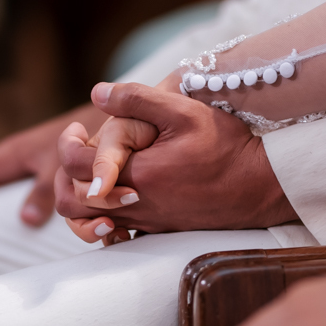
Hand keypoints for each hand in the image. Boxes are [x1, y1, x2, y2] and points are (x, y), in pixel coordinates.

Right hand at [0, 104, 101, 225]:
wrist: (119, 116)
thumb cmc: (94, 138)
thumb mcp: (65, 166)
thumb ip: (47, 191)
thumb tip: (24, 220)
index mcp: (14, 153)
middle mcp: (19, 155)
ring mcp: (32, 159)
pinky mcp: (50, 165)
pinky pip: (20, 186)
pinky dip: (8, 198)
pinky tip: (8, 212)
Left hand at [54, 82, 298, 235]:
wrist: (261, 186)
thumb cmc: (227, 147)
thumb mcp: (184, 111)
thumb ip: (137, 98)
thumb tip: (98, 92)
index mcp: (137, 176)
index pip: (75, 169)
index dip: (66, 146)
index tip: (76, 130)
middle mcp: (137, 206)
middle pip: (73, 206)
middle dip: (64, 179)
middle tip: (77, 154)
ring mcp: (148, 223)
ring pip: (91, 225)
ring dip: (83, 199)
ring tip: (93, 173)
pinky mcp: (160, 231)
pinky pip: (118, 234)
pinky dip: (107, 217)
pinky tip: (119, 194)